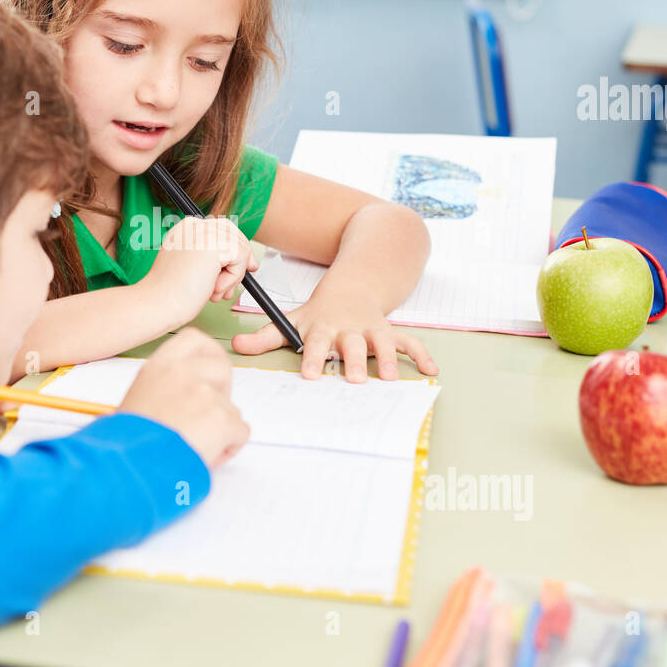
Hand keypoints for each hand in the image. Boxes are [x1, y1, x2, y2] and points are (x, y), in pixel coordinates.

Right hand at [120, 327, 249, 467]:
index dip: (209, 355)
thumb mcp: (139, 400)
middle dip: (223, 391)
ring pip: (231, 407)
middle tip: (206, 416)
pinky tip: (204, 456)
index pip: (195, 339)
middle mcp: (183, 373)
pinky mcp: (221, 418)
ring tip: (193, 447)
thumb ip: (167, 389)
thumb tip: (186, 402)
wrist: (129, 467)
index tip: (210, 372)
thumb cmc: (128, 444)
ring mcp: (205, 394)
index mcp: (159, 366)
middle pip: (223, 368)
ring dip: (220, 428)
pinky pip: (240, 431)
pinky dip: (229, 447)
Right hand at [139, 217, 258, 322]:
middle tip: (243, 276)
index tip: (246, 263)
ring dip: (233, 275)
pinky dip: (232, 279)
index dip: (237, 245)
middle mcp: (194, 225)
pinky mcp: (213, 245)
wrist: (158, 303)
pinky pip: (241, 259)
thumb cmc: (171, 292)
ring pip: (240, 248)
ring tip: (214, 291)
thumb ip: (212, 257)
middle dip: (241, 258)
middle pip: (234, 234)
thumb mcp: (193, 266)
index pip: (222, 228)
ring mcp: (204, 233)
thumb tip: (245, 257)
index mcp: (186, 228)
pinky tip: (213, 289)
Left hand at [231, 289, 438, 381]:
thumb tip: (234, 347)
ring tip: (392, 377)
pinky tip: (432, 369)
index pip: (316, 343)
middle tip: (354, 378)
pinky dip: (421, 354)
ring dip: (388, 359)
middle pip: (351, 344)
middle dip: (353, 360)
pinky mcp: (389, 332)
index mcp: (324, 327)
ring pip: (381, 343)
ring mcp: (371, 329)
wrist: (351, 288)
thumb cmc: (318, 314)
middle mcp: (349, 329)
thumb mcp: (291, 321)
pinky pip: (409, 342)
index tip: (309, 375)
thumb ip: (265, 337)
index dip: (312, 357)